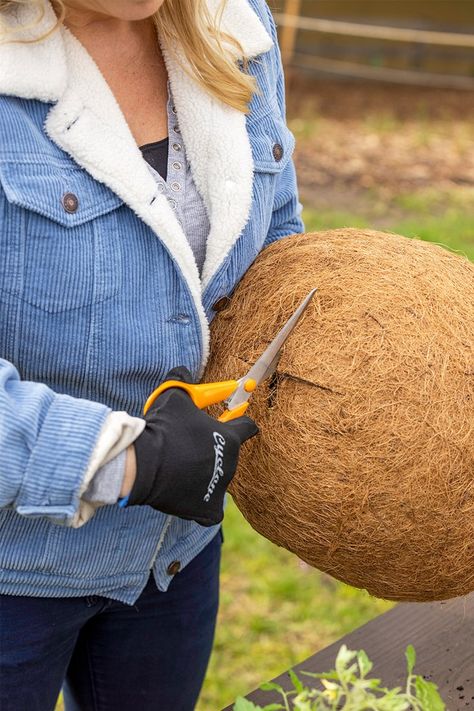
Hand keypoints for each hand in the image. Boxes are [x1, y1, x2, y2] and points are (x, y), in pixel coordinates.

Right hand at [128, 367, 258, 525]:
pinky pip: (210, 509)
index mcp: (230, 438)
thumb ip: (181, 380)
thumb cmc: (163, 429)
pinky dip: (201, 504)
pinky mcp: (208, 509)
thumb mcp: (173, 397)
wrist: (144, 465)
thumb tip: (182, 368)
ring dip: (204, 473)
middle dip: (214, 449)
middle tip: (191, 445)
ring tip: (181, 467)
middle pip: (228, 455)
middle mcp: (231, 464)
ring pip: (217, 480)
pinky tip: (187, 495)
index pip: (248, 427)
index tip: (233, 419)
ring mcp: (220, 488)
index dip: (240, 421)